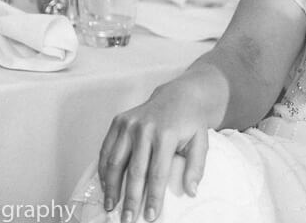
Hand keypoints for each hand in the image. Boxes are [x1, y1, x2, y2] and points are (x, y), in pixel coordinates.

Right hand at [98, 80, 210, 221]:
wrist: (179, 95)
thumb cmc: (190, 122)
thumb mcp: (201, 141)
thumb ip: (196, 166)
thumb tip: (191, 191)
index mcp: (166, 134)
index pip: (157, 173)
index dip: (153, 196)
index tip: (150, 216)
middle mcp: (145, 128)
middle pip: (134, 171)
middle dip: (130, 198)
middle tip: (127, 219)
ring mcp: (129, 123)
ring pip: (115, 162)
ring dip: (111, 187)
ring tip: (111, 206)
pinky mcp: (119, 121)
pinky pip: (107, 149)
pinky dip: (104, 169)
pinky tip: (106, 185)